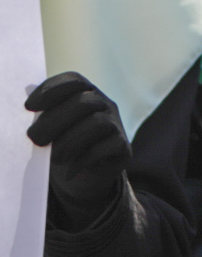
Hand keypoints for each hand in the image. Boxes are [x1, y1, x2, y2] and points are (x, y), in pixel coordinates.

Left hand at [25, 72, 130, 226]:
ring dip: (69, 141)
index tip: (28, 107)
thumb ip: (41, 114)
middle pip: (83, 103)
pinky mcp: (123, 147)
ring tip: (54, 157)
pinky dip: (83, 159)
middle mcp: (105, 104)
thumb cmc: (60, 145)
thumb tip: (22, 106)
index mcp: (86, 93)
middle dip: (54, 121)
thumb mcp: (50, 128)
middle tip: (34, 139)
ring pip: (97, 123)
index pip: (74, 81)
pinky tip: (68, 171)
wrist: (82, 176)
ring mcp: (117, 125)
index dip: (51, 90)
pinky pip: (107, 147)